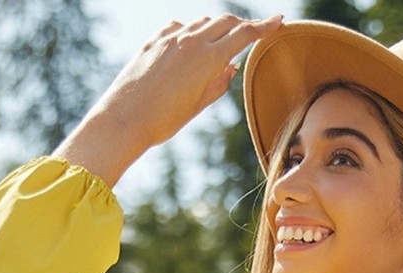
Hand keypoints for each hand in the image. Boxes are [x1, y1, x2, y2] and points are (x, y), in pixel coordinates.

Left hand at [55, 13, 283, 186]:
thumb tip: (231, 65)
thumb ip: (218, 83)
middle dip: (241, 25)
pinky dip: (191, 32)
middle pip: (225, 21)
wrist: (124, 119)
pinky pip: (180, 27)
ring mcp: (171, 37)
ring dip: (216, 28)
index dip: (264, 27)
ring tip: (219, 44)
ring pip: (202, 21)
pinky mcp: (154, 40)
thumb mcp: (198, 106)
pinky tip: (189, 46)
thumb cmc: (163, 121)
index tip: (279, 21)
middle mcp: (190, 41)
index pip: (244, 34)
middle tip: (251, 33)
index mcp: (208, 58)